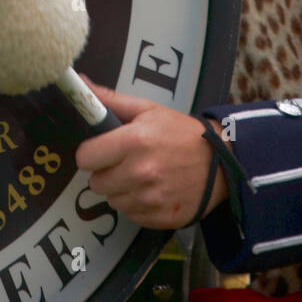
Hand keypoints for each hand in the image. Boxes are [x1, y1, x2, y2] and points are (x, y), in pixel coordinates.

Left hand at [74, 79, 228, 229]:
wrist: (220, 162)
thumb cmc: (180, 132)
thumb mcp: (148, 110)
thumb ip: (112, 100)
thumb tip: (81, 82)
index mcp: (134, 141)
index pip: (85, 158)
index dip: (91, 153)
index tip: (101, 150)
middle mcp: (139, 173)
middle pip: (95, 183)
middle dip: (105, 172)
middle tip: (124, 163)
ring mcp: (150, 199)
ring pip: (112, 200)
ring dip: (121, 190)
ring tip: (141, 176)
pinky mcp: (159, 218)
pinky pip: (131, 215)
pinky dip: (137, 205)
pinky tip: (152, 191)